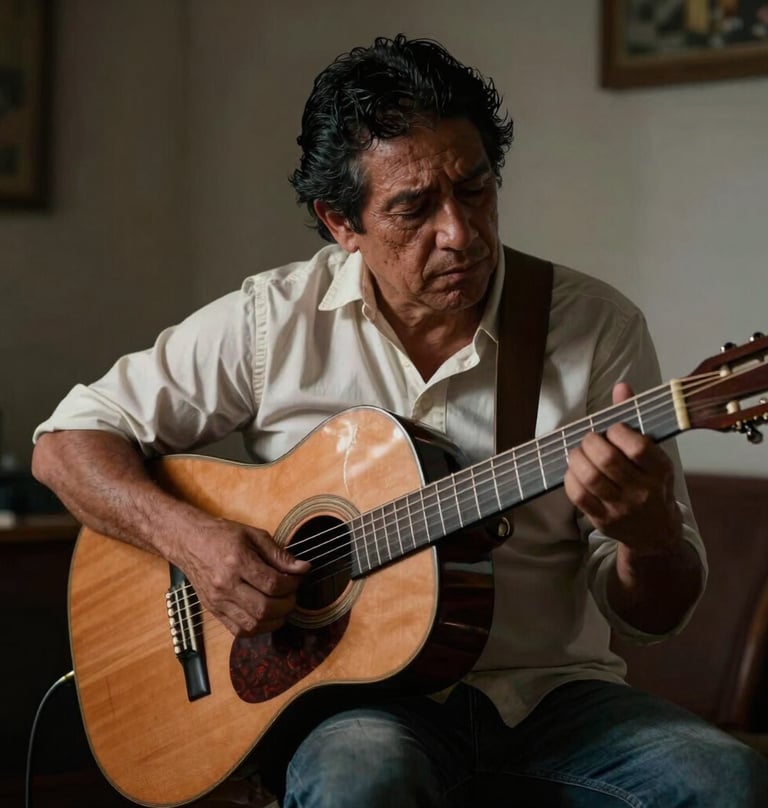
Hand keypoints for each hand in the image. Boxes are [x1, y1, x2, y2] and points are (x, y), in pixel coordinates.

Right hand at [171, 517, 310, 636]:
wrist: (189, 542)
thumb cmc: (222, 535)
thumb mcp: (254, 535)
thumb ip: (279, 554)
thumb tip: (303, 568)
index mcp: (237, 562)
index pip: (273, 584)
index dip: (292, 584)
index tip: (298, 578)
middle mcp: (225, 585)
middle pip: (265, 608)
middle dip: (287, 604)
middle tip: (292, 594)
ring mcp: (218, 601)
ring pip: (253, 624)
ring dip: (275, 620)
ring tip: (281, 606)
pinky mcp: (213, 611)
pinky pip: (239, 631)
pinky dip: (258, 628)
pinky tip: (266, 615)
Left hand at [563, 382, 682, 554]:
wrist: (656, 533)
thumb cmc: (652, 485)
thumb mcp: (653, 454)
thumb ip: (635, 419)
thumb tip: (621, 387)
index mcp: (660, 470)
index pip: (637, 447)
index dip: (617, 431)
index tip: (612, 429)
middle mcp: (643, 491)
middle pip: (607, 461)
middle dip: (590, 442)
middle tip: (589, 439)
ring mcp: (622, 508)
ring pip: (590, 478)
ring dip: (577, 458)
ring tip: (579, 452)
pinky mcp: (604, 521)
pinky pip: (578, 496)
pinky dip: (570, 478)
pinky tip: (574, 471)